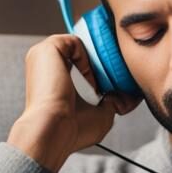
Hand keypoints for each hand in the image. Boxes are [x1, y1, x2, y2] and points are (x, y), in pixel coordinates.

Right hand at [7, 34, 141, 171]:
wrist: (53, 132)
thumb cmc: (70, 130)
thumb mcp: (101, 115)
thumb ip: (113, 101)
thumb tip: (128, 97)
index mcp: (52, 80)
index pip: (78, 64)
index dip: (100, 70)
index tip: (117, 81)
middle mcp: (45, 66)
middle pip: (79, 52)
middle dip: (102, 62)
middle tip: (118, 74)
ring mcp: (43, 56)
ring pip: (78, 44)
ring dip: (97, 57)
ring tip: (108, 74)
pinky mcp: (47, 48)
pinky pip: (74, 40)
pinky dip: (87, 55)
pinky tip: (90, 74)